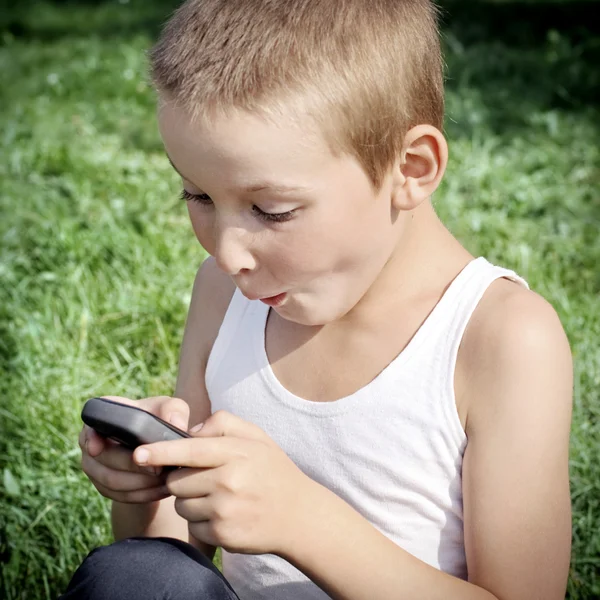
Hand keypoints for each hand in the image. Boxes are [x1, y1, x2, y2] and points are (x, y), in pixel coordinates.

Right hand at [79, 395, 189, 503]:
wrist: (157, 446)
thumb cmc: (161, 419)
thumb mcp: (171, 410)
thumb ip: (174, 411)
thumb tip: (176, 425)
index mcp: (104, 417)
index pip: (89, 425)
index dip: (91, 438)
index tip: (97, 449)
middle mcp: (92, 441)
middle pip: (105, 458)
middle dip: (133, 466)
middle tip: (160, 469)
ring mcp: (95, 467)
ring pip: (112, 482)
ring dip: (140, 484)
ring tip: (167, 481)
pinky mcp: (104, 486)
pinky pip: (120, 496)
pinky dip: (143, 495)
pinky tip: (164, 490)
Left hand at [132, 410, 315, 555]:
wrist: (299, 516)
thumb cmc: (273, 471)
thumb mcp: (257, 437)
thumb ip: (224, 423)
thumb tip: (190, 432)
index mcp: (235, 454)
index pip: (189, 451)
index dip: (160, 452)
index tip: (138, 453)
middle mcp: (228, 482)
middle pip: (177, 481)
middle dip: (183, 479)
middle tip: (207, 478)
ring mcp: (224, 511)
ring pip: (182, 505)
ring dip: (191, 501)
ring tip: (220, 497)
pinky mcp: (222, 536)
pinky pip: (193, 526)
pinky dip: (202, 522)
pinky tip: (224, 515)